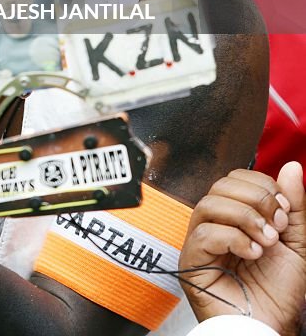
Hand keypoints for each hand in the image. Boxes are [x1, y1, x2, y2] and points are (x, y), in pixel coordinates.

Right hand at [178, 163, 305, 335]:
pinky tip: (251, 253)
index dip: (261, 186)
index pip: (236, 178)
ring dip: (245, 218)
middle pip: (221, 185)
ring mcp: (201, 242)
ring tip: (265, 242)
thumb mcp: (295, 244)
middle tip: (276, 226)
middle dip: (256, 200)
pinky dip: (233, 239)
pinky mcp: (191, 262)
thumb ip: (294, 207)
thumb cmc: (278, 295)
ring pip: (210, 204)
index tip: (284, 211)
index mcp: (235, 217)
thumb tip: (292, 167)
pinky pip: (203, 234)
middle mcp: (215, 225)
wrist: (270, 327)